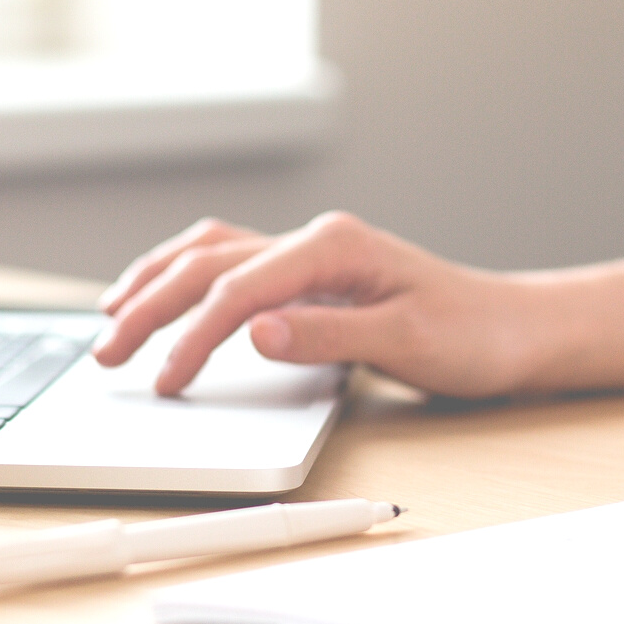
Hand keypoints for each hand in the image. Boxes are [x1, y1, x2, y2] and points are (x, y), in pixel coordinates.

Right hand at [91, 211, 623, 397]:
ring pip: (209, 253)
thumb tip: (254, 332)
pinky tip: (164, 296)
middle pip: (207, 264)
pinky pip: (230, 264)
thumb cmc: (474, 337)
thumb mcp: (408, 343)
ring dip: (154, 282)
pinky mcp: (310, 275)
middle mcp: (315, 241)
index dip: (192, 337)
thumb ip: (327, 336)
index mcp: (333, 248)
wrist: (517, 330)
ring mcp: (310, 255)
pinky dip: (185, 278)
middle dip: (148, 306)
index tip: (165, 383)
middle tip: (106, 354)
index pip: (238, 290)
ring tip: (110, 317)